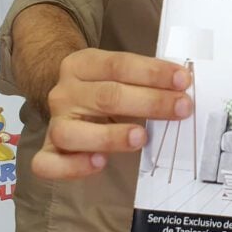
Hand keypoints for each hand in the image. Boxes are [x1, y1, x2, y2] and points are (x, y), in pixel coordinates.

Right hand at [31, 48, 192, 179]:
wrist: (64, 97)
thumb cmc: (103, 87)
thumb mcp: (118, 73)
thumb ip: (144, 80)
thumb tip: (183, 90)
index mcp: (82, 64)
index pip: (119, 65)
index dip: (153, 72)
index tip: (183, 81)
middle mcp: (65, 92)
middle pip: (106, 96)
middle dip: (149, 102)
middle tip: (181, 108)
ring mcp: (54, 123)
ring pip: (73, 132)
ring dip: (110, 135)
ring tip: (141, 137)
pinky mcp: (48, 150)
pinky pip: (49, 163)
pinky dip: (73, 166)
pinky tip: (99, 163)